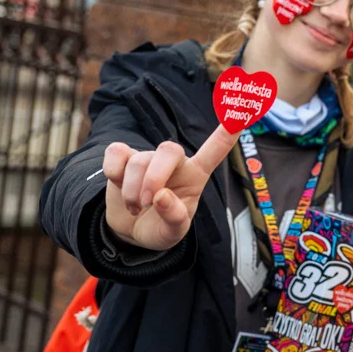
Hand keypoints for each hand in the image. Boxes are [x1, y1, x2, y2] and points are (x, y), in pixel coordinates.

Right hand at [103, 124, 239, 251]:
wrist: (131, 232)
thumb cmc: (160, 227)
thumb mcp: (173, 232)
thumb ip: (173, 217)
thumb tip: (161, 196)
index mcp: (195, 176)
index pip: (213, 152)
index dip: (224, 136)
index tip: (238, 119)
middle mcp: (173, 163)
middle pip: (169, 149)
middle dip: (155, 177)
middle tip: (148, 202)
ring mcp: (147, 158)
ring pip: (139, 160)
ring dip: (133, 190)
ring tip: (136, 208)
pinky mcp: (123, 157)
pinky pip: (116, 152)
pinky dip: (114, 173)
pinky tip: (118, 186)